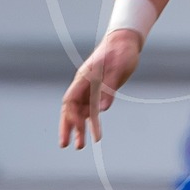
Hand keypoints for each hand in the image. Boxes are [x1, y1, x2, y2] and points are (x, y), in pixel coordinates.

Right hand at [59, 30, 143, 147]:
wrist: (125, 43)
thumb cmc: (120, 52)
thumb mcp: (117, 68)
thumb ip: (109, 88)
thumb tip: (103, 109)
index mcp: (84, 78)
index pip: (71, 99)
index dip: (71, 114)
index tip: (77, 127)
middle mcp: (84, 85)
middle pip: (71, 109)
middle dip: (67, 127)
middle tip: (64, 145)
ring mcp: (91, 89)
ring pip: (81, 112)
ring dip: (79, 129)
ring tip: (80, 146)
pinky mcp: (100, 92)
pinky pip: (93, 110)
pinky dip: (92, 123)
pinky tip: (94, 135)